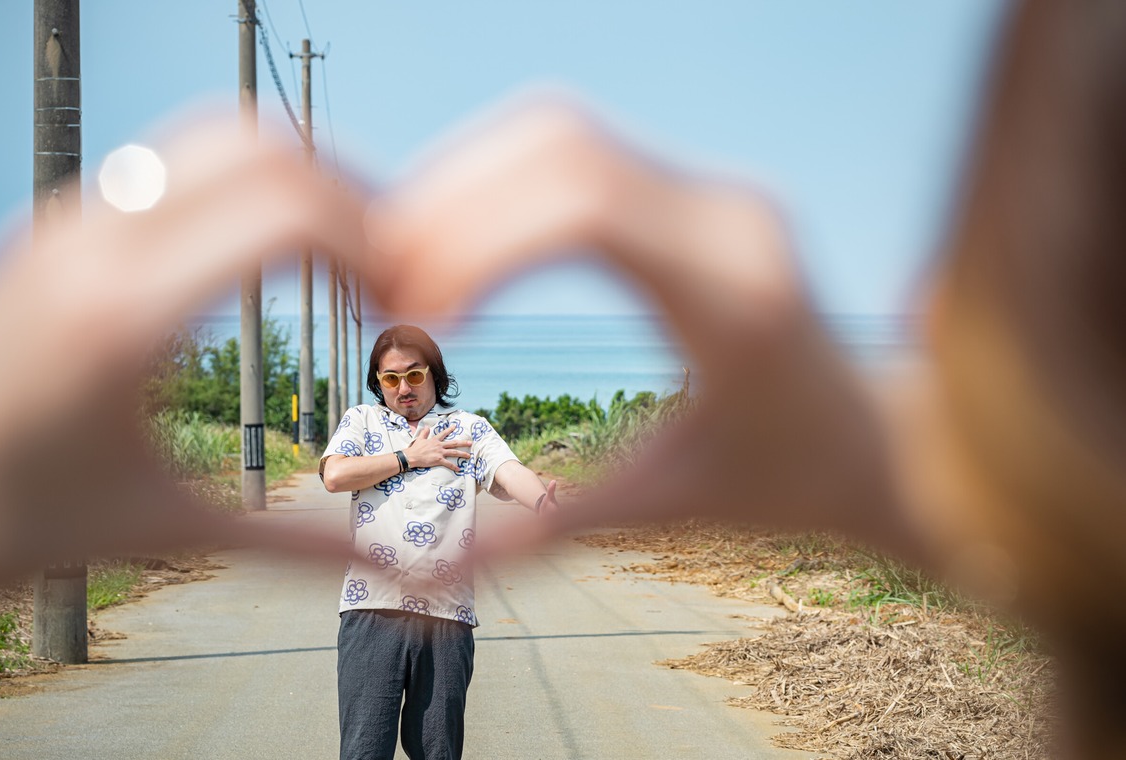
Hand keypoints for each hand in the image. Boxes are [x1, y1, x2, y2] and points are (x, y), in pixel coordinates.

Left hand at [0, 115, 375, 584]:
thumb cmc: (17, 521)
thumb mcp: (169, 527)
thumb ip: (298, 544)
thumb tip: (397, 568)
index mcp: (123, 313)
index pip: (289, 208)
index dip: (375, 242)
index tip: (401, 299)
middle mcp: (91, 242)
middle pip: (260, 145)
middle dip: (348, 192)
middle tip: (386, 261)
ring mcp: (70, 220)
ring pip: (215, 139)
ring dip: (296, 181)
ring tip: (340, 252)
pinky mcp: (61, 224)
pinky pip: (175, 167)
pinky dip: (244, 188)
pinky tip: (267, 256)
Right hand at [369, 95, 919, 562]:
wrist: (881, 439)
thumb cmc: (788, 484)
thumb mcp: (668, 507)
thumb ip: (551, 533)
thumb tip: (430, 566)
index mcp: (732, 293)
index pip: (583, 206)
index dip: (473, 243)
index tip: (421, 321)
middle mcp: (727, 216)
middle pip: (559, 145)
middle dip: (449, 204)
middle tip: (390, 294)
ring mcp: (713, 194)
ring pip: (561, 136)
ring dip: (468, 188)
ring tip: (412, 274)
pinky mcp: (695, 196)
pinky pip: (580, 159)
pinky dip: (503, 190)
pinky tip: (465, 254)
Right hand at [404, 423, 471, 471]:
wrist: (412, 456)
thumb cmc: (415, 448)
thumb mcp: (420, 439)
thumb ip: (424, 432)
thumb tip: (426, 426)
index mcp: (435, 440)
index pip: (444, 433)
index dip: (450, 429)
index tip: (455, 426)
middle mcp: (439, 445)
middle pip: (454, 443)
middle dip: (463, 443)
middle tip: (470, 442)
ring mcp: (440, 452)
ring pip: (454, 452)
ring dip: (462, 454)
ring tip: (469, 455)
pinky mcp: (438, 460)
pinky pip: (448, 464)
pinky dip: (454, 466)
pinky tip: (459, 469)